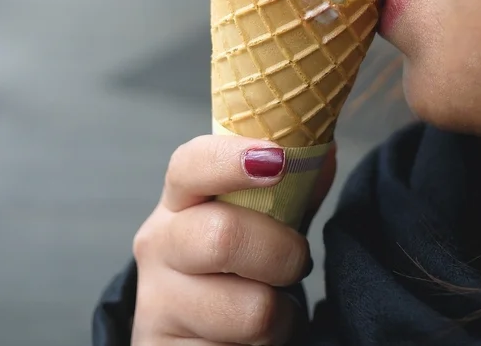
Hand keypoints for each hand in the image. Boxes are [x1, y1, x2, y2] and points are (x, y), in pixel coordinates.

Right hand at [132, 135, 336, 344]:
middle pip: (224, 237)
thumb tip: (324, 153)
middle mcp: (158, 245)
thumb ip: (291, 191)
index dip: (232, 159)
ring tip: (267, 305)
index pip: (190, 165)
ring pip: (251, 308)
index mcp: (179, 201)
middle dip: (284, 253)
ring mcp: (156, 302)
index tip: (278, 161)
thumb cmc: (235, 265)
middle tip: (296, 262)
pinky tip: (245, 338)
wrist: (194, 331)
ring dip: (281, 312)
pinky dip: (266, 345)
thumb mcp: (258, 223)